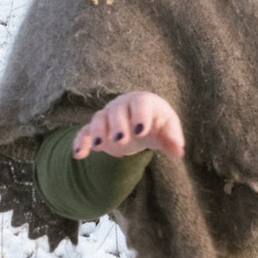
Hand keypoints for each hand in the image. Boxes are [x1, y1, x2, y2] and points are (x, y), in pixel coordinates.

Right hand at [72, 89, 186, 163]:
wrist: (139, 120)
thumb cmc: (156, 122)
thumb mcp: (166, 129)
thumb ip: (172, 138)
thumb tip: (179, 151)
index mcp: (142, 102)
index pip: (141, 104)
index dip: (140, 116)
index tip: (141, 131)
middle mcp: (122, 105)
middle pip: (117, 111)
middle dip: (118, 125)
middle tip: (121, 140)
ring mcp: (107, 116)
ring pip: (98, 119)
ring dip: (97, 131)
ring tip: (98, 146)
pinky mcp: (95, 129)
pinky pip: (84, 132)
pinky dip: (80, 141)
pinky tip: (78, 155)